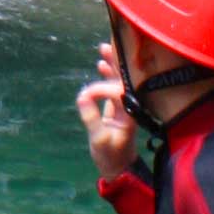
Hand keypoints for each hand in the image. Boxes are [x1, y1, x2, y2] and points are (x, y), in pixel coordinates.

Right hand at [75, 41, 136, 177]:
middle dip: (116, 62)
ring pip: (119, 81)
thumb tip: (82, 97)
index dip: (102, 89)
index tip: (86, 96)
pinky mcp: (118, 109)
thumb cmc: (110, 157)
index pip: (118, 91)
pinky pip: (113, 88)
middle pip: (125, 79)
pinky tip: (101, 65)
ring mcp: (124, 106)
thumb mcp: (99, 140)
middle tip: (109, 44)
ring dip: (112, 66)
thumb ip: (91, 118)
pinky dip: (107, 77)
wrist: (118, 169)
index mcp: (130, 113)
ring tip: (104, 48)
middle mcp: (130, 106)